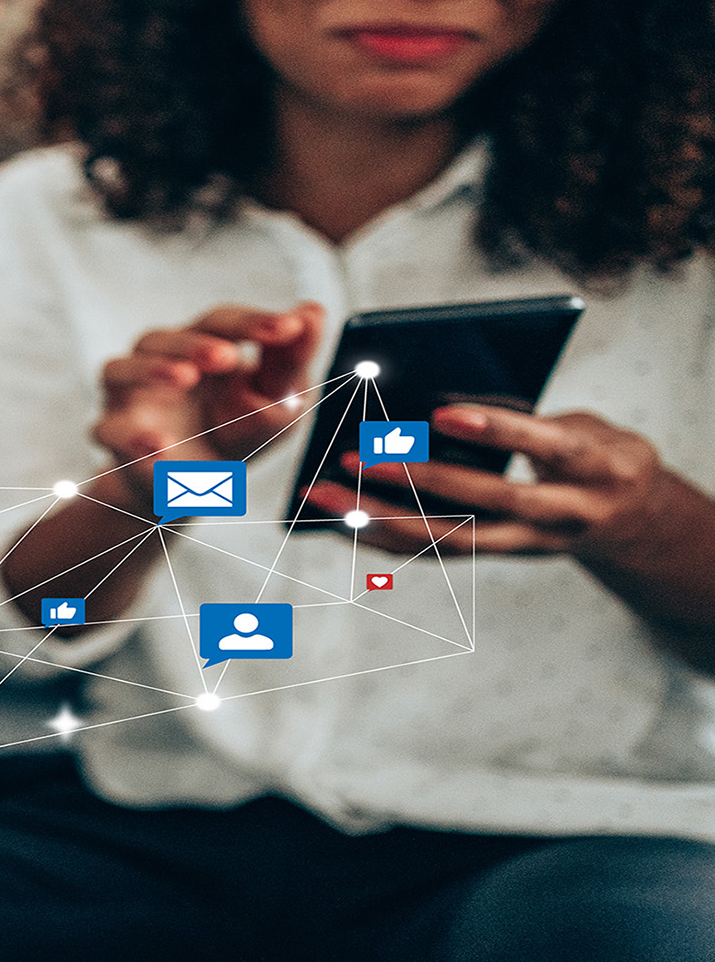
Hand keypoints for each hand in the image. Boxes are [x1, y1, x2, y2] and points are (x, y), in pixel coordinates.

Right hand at [92, 303, 324, 505]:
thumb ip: (292, 360)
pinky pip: (108, 430)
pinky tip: (160, 445)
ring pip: (120, 368)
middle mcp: (156, 360)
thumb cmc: (237, 429)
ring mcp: (128, 396)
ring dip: (153, 369)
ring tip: (186, 377)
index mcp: (200, 344)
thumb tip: (314, 312)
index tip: (289, 328)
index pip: (220, 322)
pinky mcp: (112, 434)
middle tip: (228, 358)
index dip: (251, 322)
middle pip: (164, 338)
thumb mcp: (278, 400)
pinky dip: (131, 437)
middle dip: (196, 344)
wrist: (193, 485)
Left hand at [306, 405, 686, 559]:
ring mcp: (531, 542)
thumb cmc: (597, 453)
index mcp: (594, 465)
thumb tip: (436, 404)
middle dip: (418, 479)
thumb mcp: (583, 426)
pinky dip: (386, 538)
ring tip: (323, 493)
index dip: (496, 430)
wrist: (637, 521)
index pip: (543, 444)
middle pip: (486, 502)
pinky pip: (437, 555)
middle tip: (356, 455)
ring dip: (381, 518)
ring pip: (451, 540)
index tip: (440, 411)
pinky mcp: (501, 556)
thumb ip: (525, 418)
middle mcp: (564, 512)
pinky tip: (340, 521)